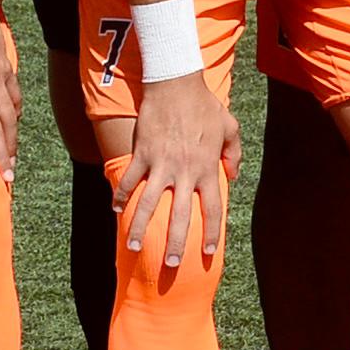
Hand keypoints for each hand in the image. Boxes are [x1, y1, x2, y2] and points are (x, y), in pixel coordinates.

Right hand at [116, 70, 239, 271]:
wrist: (176, 84)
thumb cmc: (205, 106)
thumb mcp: (230, 128)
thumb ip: (234, 154)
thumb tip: (233, 176)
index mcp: (207, 169)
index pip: (213, 209)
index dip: (211, 233)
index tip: (207, 252)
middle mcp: (185, 172)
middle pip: (181, 216)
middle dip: (176, 243)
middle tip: (172, 265)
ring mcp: (160, 164)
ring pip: (149, 204)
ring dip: (140, 229)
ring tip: (134, 248)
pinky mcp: (141, 154)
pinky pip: (129, 180)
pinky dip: (120, 196)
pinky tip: (116, 210)